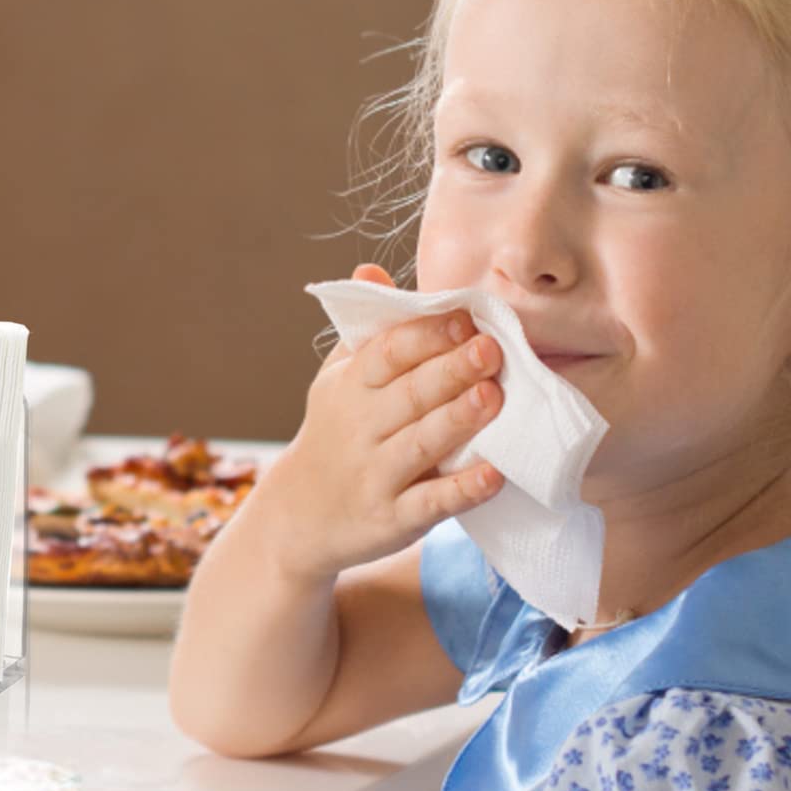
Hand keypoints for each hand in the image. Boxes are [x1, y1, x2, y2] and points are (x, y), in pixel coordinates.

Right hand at [255, 263, 504, 583]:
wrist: (297, 518)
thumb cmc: (335, 435)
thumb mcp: (336, 380)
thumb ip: (365, 331)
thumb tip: (370, 269)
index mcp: (349, 388)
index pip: (385, 354)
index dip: (424, 335)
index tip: (464, 317)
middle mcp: (358, 430)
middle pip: (407, 395)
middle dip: (449, 370)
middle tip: (490, 349)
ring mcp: (374, 476)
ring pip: (419, 445)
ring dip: (457, 420)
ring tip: (493, 397)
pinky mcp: (392, 520)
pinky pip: (429, 503)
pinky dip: (461, 490)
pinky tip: (494, 474)